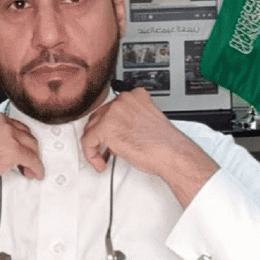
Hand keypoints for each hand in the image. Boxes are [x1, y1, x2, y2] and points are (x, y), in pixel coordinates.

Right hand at [0, 103, 44, 208]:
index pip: (10, 121)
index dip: (15, 136)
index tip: (16, 144)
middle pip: (23, 131)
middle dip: (26, 146)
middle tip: (25, 158)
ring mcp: (6, 133)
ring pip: (31, 145)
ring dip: (32, 157)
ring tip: (28, 168)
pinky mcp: (12, 151)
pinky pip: (32, 159)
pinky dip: (36, 168)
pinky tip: (34, 173)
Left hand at [80, 88, 218, 207]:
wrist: (172, 154)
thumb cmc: (165, 144)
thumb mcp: (146, 121)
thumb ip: (129, 120)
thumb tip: (114, 130)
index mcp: (134, 96)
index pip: (110, 108)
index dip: (108, 125)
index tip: (110, 137)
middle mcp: (122, 100)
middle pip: (98, 117)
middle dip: (99, 135)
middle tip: (105, 150)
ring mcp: (113, 112)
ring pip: (90, 129)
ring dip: (95, 146)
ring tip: (103, 158)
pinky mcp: (105, 127)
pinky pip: (87, 141)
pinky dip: (91, 155)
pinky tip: (100, 163)